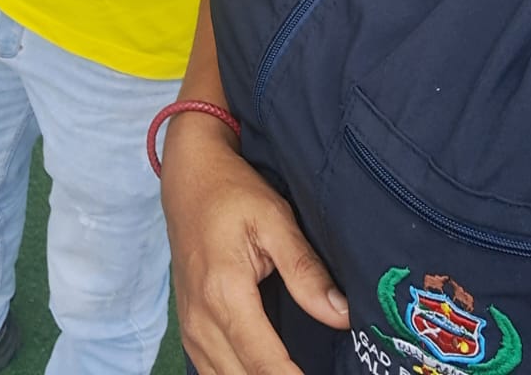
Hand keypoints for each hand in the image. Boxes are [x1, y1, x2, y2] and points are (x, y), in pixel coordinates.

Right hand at [161, 114, 348, 374]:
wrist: (188, 176)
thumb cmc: (232, 191)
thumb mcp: (274, 218)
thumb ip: (305, 270)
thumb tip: (342, 315)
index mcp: (224, 291)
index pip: (264, 363)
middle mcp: (200, 318)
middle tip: (318, 373)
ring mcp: (190, 326)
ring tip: (295, 372)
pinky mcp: (188, 327)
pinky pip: (211, 372)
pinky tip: (265, 370)